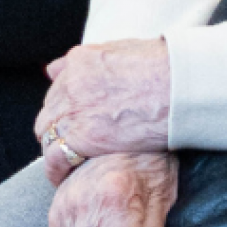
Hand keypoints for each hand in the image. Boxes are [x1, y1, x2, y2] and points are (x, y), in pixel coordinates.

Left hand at [35, 39, 170, 181]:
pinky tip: (62, 176)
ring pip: (48, 134)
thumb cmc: (165, 69)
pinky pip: (56, 156)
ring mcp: (74, 111)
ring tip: (63, 162)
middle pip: (49, 112)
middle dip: (56, 128)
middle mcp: (70, 84)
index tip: (71, 121)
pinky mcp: (83, 136)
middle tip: (68, 143)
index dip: (64, 109)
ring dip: (54, 148)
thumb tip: (59, 68)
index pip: (58, 88)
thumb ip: (91, 60)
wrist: (178, 86)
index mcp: (79, 61)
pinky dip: (56, 168)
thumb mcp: (123, 50)